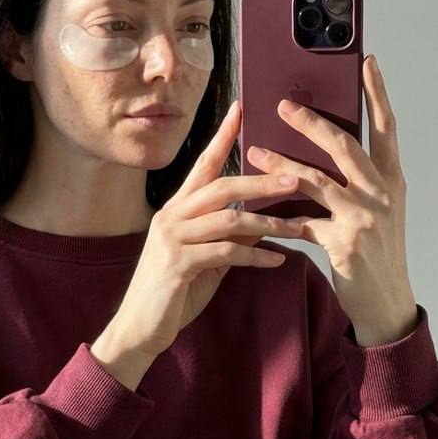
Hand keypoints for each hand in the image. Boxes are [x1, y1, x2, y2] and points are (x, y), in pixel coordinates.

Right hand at [114, 100, 306, 357]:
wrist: (139, 329)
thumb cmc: (173, 294)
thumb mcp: (205, 260)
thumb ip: (226, 239)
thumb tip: (258, 226)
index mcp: (176, 209)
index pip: (203, 165)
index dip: (222, 137)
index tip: (242, 110)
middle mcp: (171, 216)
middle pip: (222, 186)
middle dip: (263, 182)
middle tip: (297, 179)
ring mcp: (172, 239)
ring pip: (229, 219)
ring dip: (268, 224)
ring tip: (298, 228)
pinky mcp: (177, 264)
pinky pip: (226, 253)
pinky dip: (256, 256)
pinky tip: (278, 260)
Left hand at [248, 54, 418, 343]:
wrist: (387, 302)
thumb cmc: (377, 252)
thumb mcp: (378, 210)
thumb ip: (359, 180)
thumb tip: (326, 145)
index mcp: (392, 179)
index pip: (386, 127)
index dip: (377, 93)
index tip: (367, 61)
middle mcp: (382, 193)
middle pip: (344, 145)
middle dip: (311, 122)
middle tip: (283, 104)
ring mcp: (364, 218)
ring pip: (316, 180)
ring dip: (279, 163)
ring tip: (253, 150)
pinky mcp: (343, 243)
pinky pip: (302, 222)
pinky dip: (277, 215)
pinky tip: (255, 209)